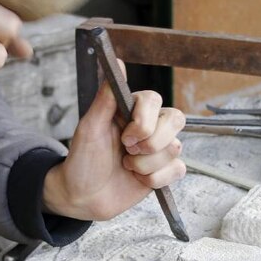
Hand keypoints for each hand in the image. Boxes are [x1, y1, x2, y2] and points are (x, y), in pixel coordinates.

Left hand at [43, 66, 186, 220]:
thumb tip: (118, 62)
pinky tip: (138, 180)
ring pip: (174, 148)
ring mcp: (158, 148)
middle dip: (152, 143)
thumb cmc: (82, 160)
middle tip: (127, 153)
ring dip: (146, 165)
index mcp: (130, 110)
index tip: (124, 138)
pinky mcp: (164, 170)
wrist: (82, 197)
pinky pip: (178, 169)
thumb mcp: (89, 128)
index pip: (154, 100)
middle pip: (176, 119)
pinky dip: (155, 179)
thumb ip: (105, 98)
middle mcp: (148, 125)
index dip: (144, 121)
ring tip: (126, 167)